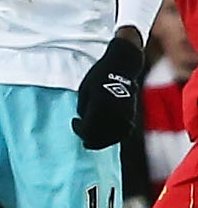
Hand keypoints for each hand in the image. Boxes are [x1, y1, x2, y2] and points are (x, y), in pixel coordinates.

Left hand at [75, 30, 144, 147]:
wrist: (121, 67)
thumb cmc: (99, 77)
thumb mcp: (84, 91)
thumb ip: (83, 109)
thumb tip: (84, 121)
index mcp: (99, 107)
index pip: (87, 130)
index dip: (78, 130)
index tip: (74, 121)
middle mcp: (113, 114)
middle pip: (100, 137)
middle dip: (90, 139)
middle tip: (83, 138)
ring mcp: (125, 116)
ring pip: (113, 138)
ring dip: (103, 141)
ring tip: (94, 139)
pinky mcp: (132, 115)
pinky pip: (124, 132)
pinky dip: (115, 137)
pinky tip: (108, 136)